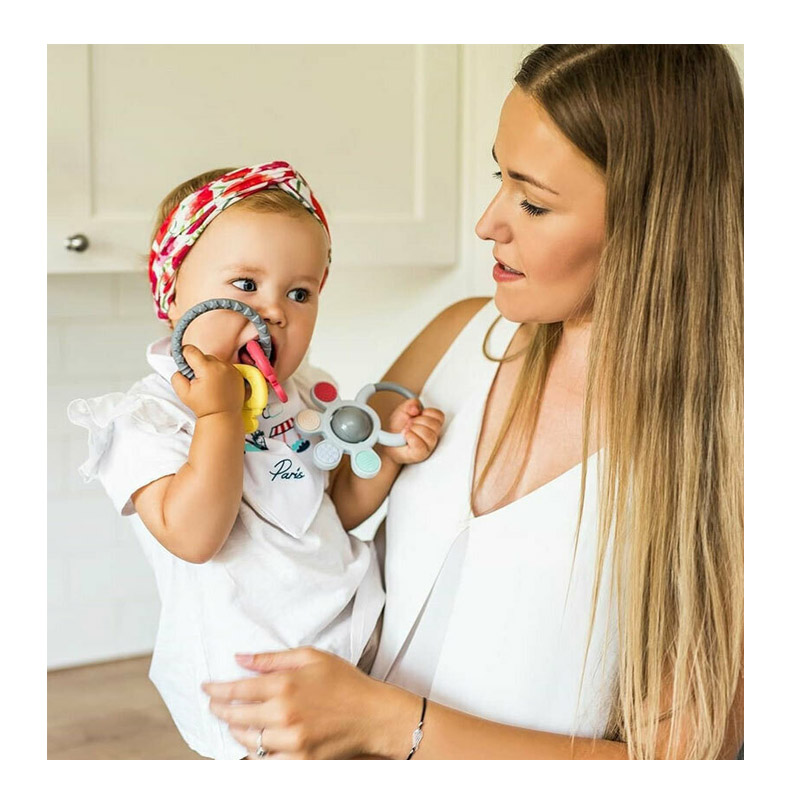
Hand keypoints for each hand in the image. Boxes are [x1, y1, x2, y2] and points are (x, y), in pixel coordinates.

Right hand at [170, 344, 244, 419]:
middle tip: (198, 380)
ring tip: (209, 384)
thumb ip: (177, 376)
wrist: (223, 416)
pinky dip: (220, 373)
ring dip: (210, 368)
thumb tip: (181, 367)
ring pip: (215, 361)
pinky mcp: (238, 374)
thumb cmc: (204, 407)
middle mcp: (221, 365)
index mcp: (207, 368)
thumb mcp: (182, 393)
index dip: (184, 354)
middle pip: (204, 356)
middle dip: (198, 365)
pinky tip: (218, 385)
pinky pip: (225, 367)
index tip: (183, 361)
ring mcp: (232, 369)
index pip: (191, 350)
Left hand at [201, 647, 412, 758]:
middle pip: (237, 717)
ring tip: (233, 724)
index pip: (238, 689)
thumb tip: (240, 659)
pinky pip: (265, 764)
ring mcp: (291, 741)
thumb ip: (272, 659)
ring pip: (248, 741)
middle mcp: (284, 714)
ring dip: (235, 733)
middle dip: (220, 711)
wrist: (373, 714)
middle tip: (214, 706)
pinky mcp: (300, 761)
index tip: (207, 689)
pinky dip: (254, 755)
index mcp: (285, 685)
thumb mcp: (311, 657)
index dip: (217, 690)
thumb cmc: (344, 681)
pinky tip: (251, 746)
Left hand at [382, 398, 443, 465]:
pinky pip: (420, 446)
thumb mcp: (403, 409)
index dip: (427, 413)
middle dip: (418, 421)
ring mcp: (427, 446)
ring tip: (406, 431)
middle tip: (409, 424)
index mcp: (431, 423)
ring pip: (429, 435)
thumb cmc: (397, 428)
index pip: (439, 416)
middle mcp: (432, 435)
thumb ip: (411, 403)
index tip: (417, 415)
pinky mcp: (420, 454)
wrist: (387, 442)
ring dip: (413, 430)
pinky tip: (406, 437)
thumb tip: (416, 409)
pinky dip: (411, 438)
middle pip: (435, 425)